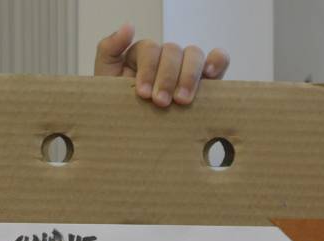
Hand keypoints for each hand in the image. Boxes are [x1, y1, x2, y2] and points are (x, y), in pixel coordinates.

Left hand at [94, 23, 229, 106]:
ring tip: (182, 101)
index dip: (148, 69)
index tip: (143, 94)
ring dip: (189, 76)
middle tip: (161, 102)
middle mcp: (166, 58)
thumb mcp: (104, 77)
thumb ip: (109, 49)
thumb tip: (128, 26)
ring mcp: (187, 67)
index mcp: (144, 55)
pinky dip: (218, 62)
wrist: (128, 132)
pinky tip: (211, 76)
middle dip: (167, 77)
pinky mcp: (206, 80)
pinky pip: (219, 60)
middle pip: (173, 51)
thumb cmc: (116, 106)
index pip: (150, 50)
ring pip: (194, 55)